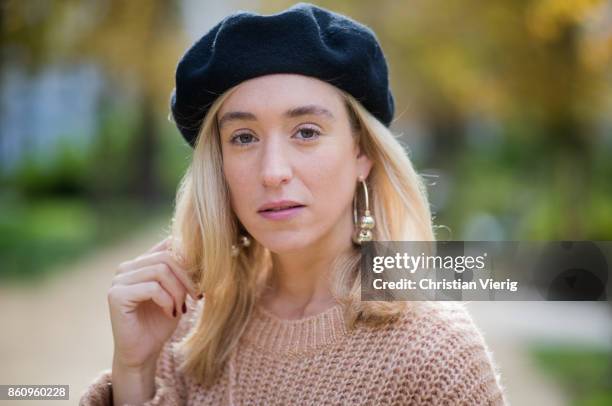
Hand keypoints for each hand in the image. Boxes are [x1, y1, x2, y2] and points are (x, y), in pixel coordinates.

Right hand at [107, 236, 199, 369]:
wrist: (143, 353)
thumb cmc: (161, 322)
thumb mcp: (178, 292)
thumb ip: (183, 271)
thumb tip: (204, 249)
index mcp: (141, 262)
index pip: (168, 244)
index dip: (190, 257)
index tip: (203, 278)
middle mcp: (127, 267)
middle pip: (167, 257)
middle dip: (187, 277)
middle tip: (197, 296)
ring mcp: (119, 280)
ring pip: (161, 271)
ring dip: (178, 291)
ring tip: (182, 308)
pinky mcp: (116, 295)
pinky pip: (152, 288)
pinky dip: (168, 301)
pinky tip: (171, 313)